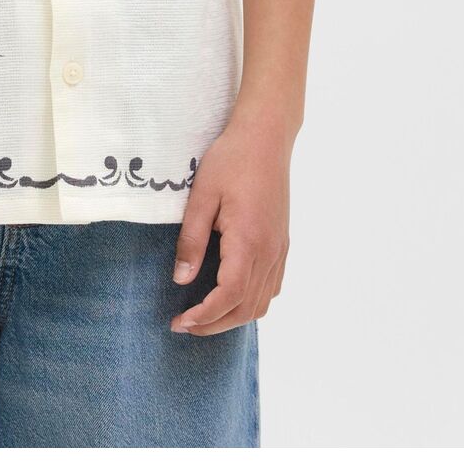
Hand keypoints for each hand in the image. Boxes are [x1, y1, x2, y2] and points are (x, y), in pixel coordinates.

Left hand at [169, 109, 293, 335]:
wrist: (266, 137)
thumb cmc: (231, 160)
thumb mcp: (202, 196)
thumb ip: (192, 240)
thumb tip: (181, 279)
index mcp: (249, 241)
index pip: (230, 296)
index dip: (205, 317)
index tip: (180, 322)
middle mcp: (270, 251)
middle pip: (247, 308)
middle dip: (215, 325)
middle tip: (184, 325)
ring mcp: (280, 248)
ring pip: (263, 301)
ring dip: (234, 317)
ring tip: (204, 315)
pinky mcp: (282, 242)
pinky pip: (272, 286)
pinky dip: (252, 301)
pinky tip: (231, 295)